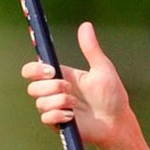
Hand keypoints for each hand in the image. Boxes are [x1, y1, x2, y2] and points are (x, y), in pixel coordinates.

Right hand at [20, 21, 129, 147]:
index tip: (51, 70)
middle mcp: (54, 92)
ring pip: (40, 102)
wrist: (117, 122)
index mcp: (61, 76)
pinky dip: (58, 116)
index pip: (33, 70)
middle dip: (50, 87)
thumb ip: (91, 48)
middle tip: (68, 88)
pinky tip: (72, 117)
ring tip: (75, 105)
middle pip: (32, 87)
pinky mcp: (58, 124)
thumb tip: (85, 25)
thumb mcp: (102, 69)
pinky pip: (46, 118)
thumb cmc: (113, 96)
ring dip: (58, 101)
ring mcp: (55, 108)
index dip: (34, 69)